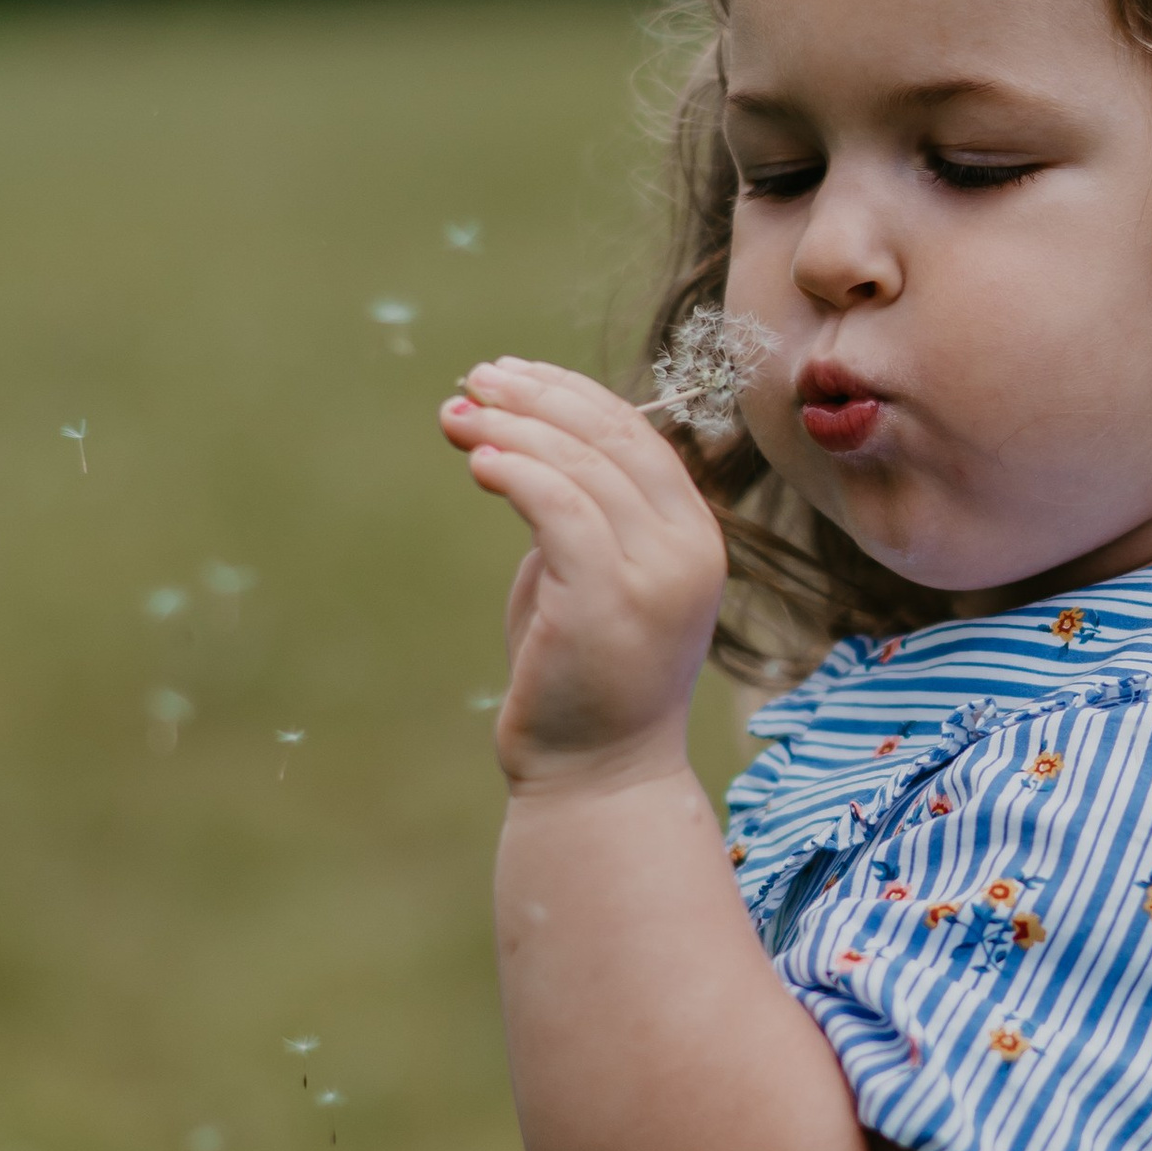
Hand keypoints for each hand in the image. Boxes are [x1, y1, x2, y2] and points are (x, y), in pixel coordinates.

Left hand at [439, 360, 728, 785]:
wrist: (596, 776)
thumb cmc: (581, 678)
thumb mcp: (592, 578)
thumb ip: (584, 516)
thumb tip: (525, 440)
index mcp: (694, 537)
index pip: (638, 437)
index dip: (571, 393)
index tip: (510, 374)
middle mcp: (689, 549)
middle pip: (614, 437)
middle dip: (537, 397)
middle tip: (474, 379)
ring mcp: (656, 574)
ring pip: (581, 465)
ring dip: (511, 428)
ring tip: (456, 414)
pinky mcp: (609, 599)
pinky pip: (558, 507)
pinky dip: (514, 471)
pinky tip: (476, 460)